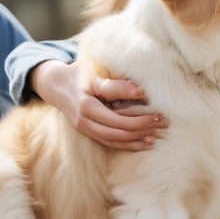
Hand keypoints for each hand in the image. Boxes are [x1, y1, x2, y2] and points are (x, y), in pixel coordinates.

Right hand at [30, 60, 167, 150]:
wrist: (55, 84)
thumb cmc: (79, 73)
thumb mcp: (94, 73)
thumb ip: (115, 84)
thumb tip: (141, 92)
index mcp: (87, 104)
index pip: (119, 117)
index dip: (140, 117)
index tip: (160, 113)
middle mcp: (84, 119)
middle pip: (118, 130)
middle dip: (143, 128)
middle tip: (164, 123)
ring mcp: (85, 128)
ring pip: (115, 139)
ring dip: (138, 139)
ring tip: (159, 135)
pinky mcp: (88, 132)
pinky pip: (110, 143)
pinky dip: (129, 144)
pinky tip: (146, 143)